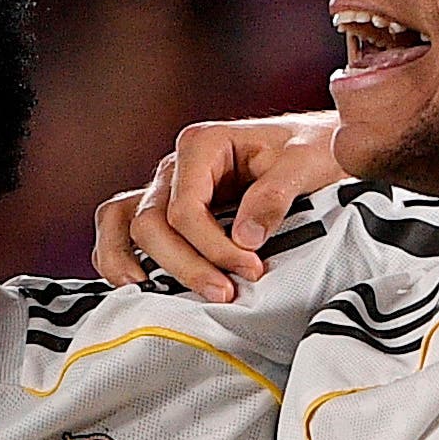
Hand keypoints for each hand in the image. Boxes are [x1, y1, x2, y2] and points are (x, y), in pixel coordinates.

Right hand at [92, 113, 344, 298]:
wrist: (319, 146)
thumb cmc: (312, 149)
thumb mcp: (306, 163)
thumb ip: (276, 194)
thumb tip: (245, 237)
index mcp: (203, 144)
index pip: (185, 209)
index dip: (213, 247)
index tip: (252, 269)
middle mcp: (176, 166)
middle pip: (152, 223)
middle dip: (186, 264)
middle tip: (226, 292)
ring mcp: (167, 188)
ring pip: (127, 225)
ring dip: (139, 263)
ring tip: (151, 295)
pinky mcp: (168, 210)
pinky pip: (123, 227)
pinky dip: (119, 255)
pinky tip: (137, 285)